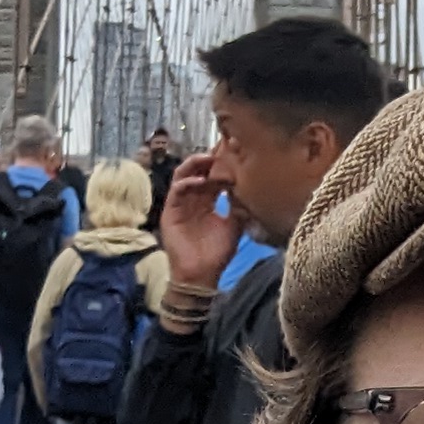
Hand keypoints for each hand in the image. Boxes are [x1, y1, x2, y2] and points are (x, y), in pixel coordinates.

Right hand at [155, 139, 243, 292]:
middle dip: (210, 158)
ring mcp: (181, 204)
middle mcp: (194, 199)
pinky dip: (187, 183)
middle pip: (199, 171)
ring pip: (185, 175)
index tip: (236, 152)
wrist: (201, 275)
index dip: (223, 164)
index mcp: (208, 201)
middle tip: (223, 148)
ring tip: (210, 158)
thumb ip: (240, 206)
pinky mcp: (170, 211)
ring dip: (196, 164)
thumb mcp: (235, 226)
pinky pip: (176, 191)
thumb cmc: (217, 253)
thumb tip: (253, 188)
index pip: (214, 176)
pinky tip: (200, 181)